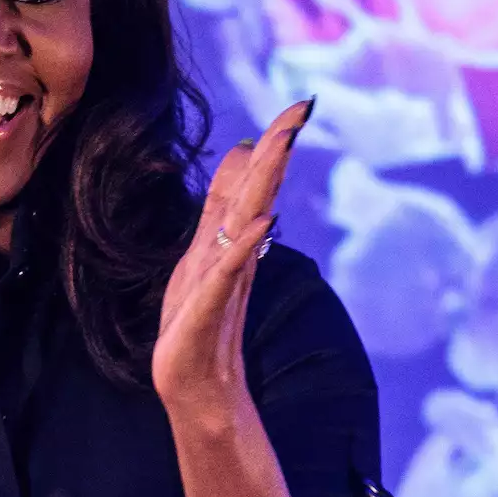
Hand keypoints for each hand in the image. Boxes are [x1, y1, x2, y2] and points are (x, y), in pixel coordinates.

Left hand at [152, 99, 313, 426]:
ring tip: (282, 145)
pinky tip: (261, 223)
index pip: (253, 185)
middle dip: (277, 149)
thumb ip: (221, 212)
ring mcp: (223, 283)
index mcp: (229, 242)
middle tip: (301, 108)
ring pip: (246, 223)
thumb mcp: (201, 257)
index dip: (272, 147)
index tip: (297, 106)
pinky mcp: (208, 313)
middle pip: (258, 194)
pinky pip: (227, 275)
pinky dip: (243, 248)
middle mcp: (233, 256)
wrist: (196, 390)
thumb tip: (240, 164)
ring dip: (263, 184)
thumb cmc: (196, 326)